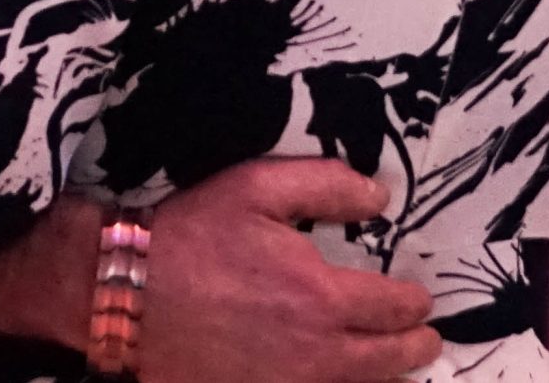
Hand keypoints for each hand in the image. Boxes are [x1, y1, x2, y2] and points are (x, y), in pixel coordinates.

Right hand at [136, 159, 439, 382]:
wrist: (126, 297)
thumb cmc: (192, 236)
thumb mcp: (256, 188)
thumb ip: (326, 185)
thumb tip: (380, 197)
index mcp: (323, 296)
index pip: (398, 308)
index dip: (415, 302)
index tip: (416, 297)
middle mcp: (318, 353)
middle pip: (393, 360)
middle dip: (415, 345)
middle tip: (422, 336)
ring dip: (387, 376)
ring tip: (394, 366)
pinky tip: (337, 378)